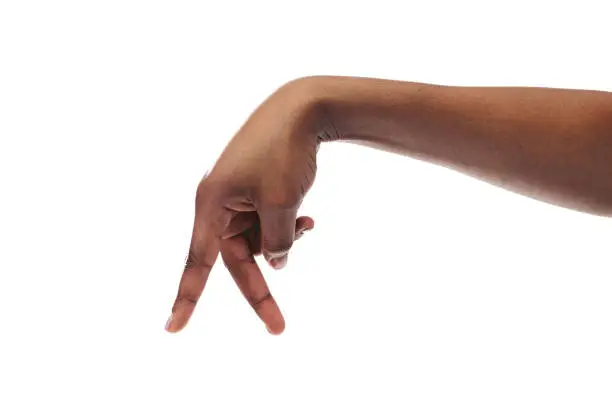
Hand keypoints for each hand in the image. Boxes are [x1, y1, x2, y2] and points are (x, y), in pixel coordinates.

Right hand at [166, 78, 330, 333]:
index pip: (197, 262)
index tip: (173, 329)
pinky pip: (265, 220)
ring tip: (306, 224)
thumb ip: (275, 242)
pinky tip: (308, 220)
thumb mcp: (281, 205)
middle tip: (279, 327)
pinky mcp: (253, 188)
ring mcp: (236, 194)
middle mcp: (218, 202)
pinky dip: (285, 225)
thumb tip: (276, 263)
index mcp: (211, 204)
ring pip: (256, 239)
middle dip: (262, 284)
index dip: (186, 298)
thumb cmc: (285, 152)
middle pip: (236, 258)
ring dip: (281, 240)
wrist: (303, 107)